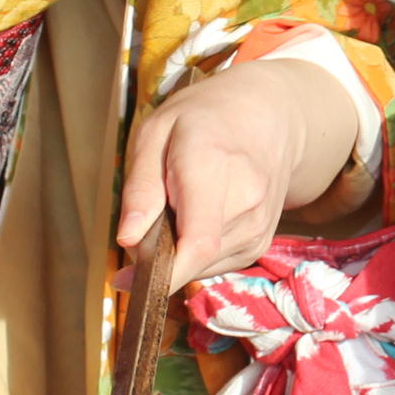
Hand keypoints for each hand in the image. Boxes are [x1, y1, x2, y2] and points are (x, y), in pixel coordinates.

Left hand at [115, 53, 356, 288]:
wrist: (267, 117)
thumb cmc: (203, 119)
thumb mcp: (155, 133)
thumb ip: (141, 187)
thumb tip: (128, 240)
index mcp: (213, 165)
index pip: (197, 242)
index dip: (161, 273)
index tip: (127, 277)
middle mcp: (246, 200)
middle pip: (192, 258)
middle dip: (159, 252)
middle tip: (151, 214)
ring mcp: (258, 225)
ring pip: (201, 265)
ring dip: (178, 250)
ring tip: (180, 206)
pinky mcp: (260, 243)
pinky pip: (214, 263)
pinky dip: (196, 251)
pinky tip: (198, 216)